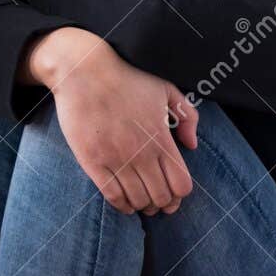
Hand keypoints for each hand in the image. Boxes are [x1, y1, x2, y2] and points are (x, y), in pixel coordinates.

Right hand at [31, 28, 198, 215]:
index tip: (175, 192)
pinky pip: (112, 196)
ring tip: (142, 202)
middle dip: (163, 204)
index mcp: (161, 137)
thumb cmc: (127, 77)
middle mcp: (141, 152)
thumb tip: (192, 145)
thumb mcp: (166, 89)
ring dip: (143, 206)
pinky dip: (122, 205)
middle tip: (159, 202)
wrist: (83, 70)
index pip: (181, 184)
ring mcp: (116, 158)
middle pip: (161, 197)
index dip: (180, 194)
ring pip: (138, 200)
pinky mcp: (92, 161)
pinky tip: (125, 203)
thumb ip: (188, 116)